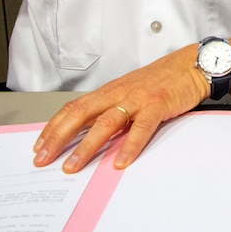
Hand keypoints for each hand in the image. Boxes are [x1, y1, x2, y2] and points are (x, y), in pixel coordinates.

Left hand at [33, 46, 208, 172]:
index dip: (53, 127)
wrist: (191, 64)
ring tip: (73, 167)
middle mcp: (118, 93)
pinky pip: (141, 128)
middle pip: (80, 115)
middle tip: (42, 159)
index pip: (73, 108)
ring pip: (105, 123)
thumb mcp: (130, 91)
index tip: (39, 146)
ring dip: (86, 147)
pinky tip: (121, 162)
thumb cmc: (162, 80)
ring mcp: (137, 99)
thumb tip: (91, 132)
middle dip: (58, 138)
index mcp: (109, 91)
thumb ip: (112, 109)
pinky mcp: (157, 104)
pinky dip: (129, 145)